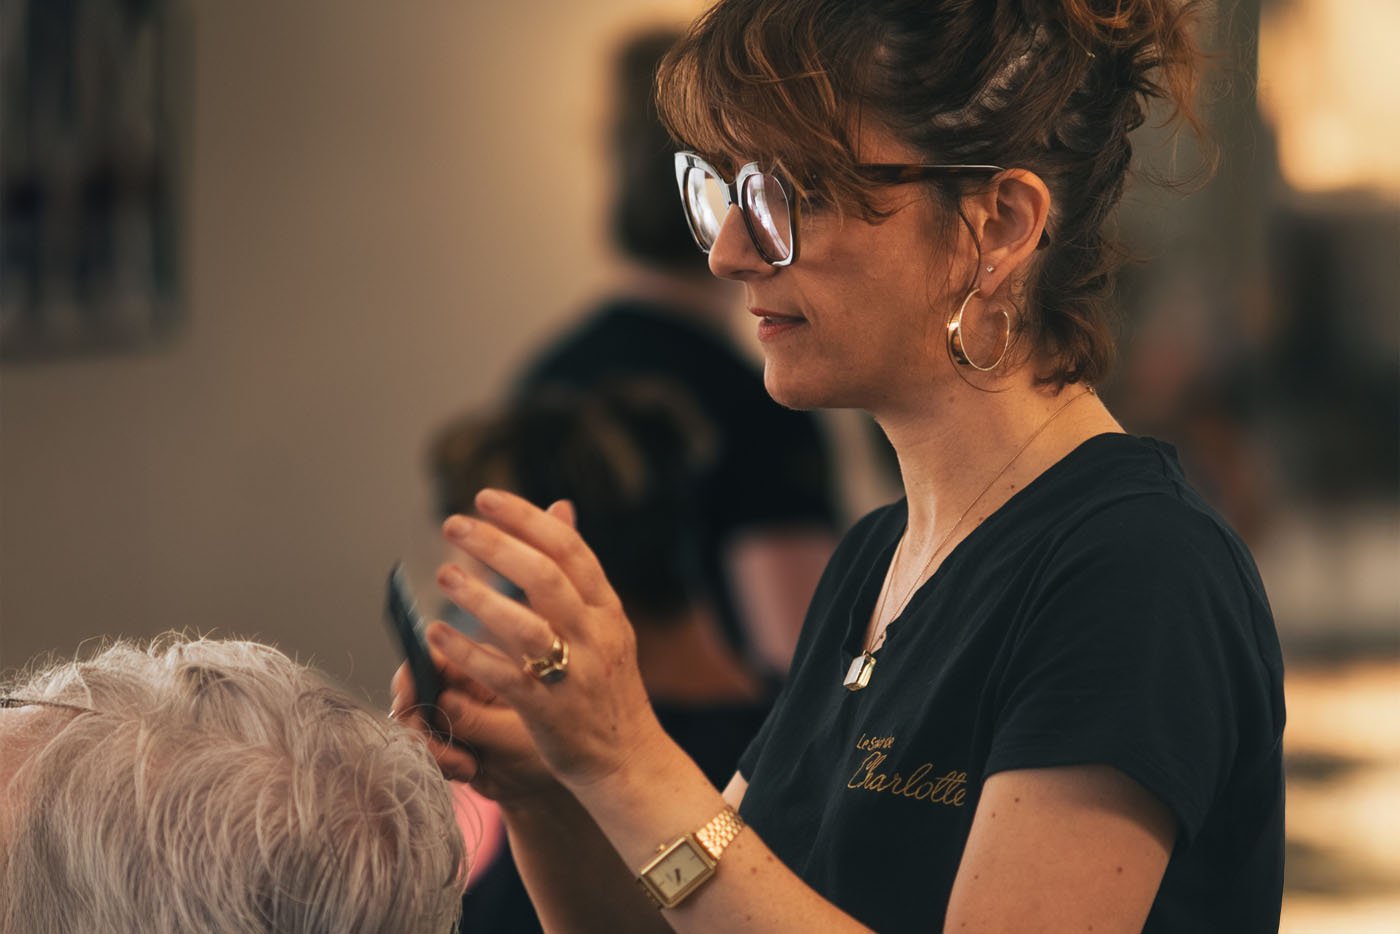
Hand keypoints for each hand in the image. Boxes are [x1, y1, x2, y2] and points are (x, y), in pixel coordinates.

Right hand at [390, 662, 559, 803]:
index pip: (434, 659)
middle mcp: (459, 688)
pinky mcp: (443, 740)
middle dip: (421, 727)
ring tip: (467, 767)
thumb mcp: (511, 736)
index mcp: (480, 671)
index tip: (407, 703)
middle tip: (450, 756)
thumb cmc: (537, 753)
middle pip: (413, 693)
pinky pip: (420, 748)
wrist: (537, 788)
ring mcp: (448, 714)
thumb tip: (443, 700)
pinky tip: (466, 771)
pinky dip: (437, 763)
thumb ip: (477, 719)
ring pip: (413, 725)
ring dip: (433, 751)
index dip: (412, 676)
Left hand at [428, 493, 665, 790]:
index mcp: (607, 609)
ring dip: (478, 597)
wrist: (629, 759)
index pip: (570, 549)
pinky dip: (468, 653)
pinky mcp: (548, 711)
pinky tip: (438, 635)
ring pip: (525, 626)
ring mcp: (574, 674)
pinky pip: (503, 676)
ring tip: (443, 576)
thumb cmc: (606, 686)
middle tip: (454, 526)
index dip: (526, 519)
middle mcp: (595, 635)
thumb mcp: (604, 622)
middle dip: (497, 546)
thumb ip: (577, 570)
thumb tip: (559, 506)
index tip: (484, 498)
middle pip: (546, 577)